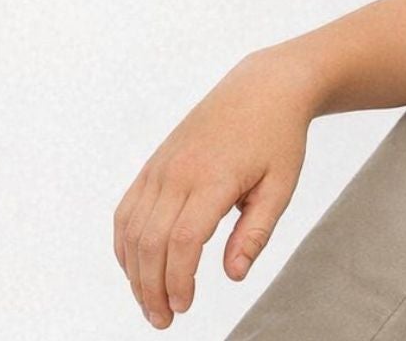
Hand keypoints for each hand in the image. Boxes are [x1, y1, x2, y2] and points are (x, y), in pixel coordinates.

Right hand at [114, 46, 318, 329]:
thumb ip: (255, 233)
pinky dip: (125, 244)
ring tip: (149, 303)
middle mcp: (178, 172)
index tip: (186, 306)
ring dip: (134, 272)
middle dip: (151, 287)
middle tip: (163, 320)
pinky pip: (126, 211)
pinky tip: (136, 269)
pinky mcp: (152, 165)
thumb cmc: (277, 139)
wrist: (261, 88)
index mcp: (213, 178)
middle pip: (150, 241)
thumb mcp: (281, 187)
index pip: (183, 240)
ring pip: (131, 229)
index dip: (179, 279)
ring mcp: (160, 167)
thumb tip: (233, 275)